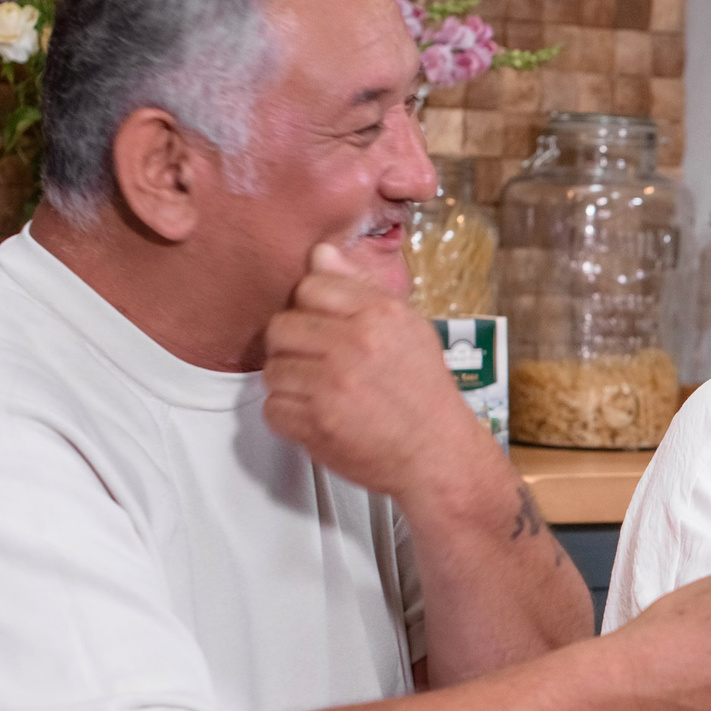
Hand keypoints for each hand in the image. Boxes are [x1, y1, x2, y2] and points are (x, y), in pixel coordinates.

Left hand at [262, 243, 480, 499]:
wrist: (438, 456)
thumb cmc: (423, 393)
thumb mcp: (408, 328)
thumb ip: (360, 288)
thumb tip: (319, 254)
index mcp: (378, 315)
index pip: (310, 286)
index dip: (313, 310)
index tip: (327, 330)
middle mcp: (353, 344)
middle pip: (280, 326)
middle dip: (294, 346)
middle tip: (318, 364)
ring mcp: (331, 384)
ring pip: (272, 369)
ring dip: (291, 384)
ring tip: (322, 394)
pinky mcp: (315, 422)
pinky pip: (273, 408)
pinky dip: (291, 417)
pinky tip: (319, 417)